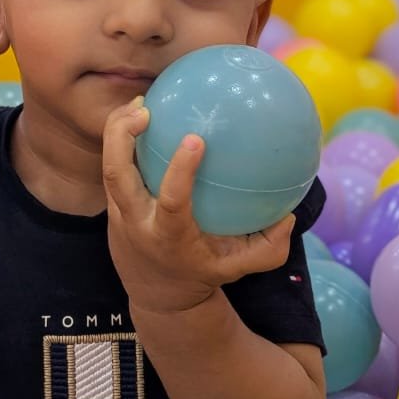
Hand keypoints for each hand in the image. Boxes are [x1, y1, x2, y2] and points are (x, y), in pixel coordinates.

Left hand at [102, 99, 295, 315]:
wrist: (158, 296)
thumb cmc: (201, 273)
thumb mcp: (237, 269)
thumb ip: (267, 248)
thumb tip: (290, 215)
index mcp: (169, 237)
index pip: (171, 201)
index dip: (180, 171)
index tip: (195, 139)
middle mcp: (137, 223)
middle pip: (115, 176)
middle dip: (122, 138)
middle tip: (145, 108)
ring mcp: (120, 213)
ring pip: (108, 167)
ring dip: (117, 131)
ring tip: (141, 102)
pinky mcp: (113, 205)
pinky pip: (115, 166)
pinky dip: (122, 139)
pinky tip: (142, 116)